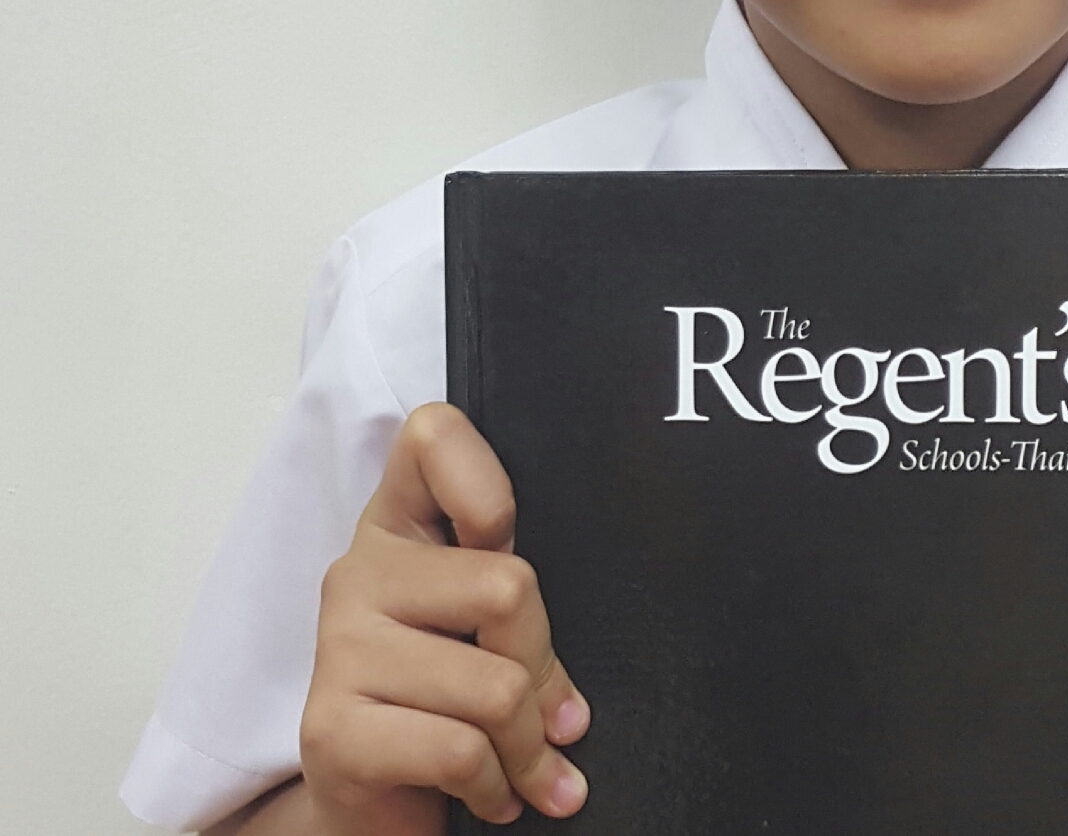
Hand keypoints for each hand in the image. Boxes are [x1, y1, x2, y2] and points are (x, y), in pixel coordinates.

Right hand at [297, 402, 590, 832]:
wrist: (367, 804)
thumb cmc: (442, 698)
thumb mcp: (480, 631)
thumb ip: (512, 610)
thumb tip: (569, 699)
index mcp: (399, 522)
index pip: (433, 436)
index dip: (487, 481)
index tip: (504, 539)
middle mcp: (359, 571)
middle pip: (507, 585)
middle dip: (544, 668)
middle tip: (553, 717)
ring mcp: (337, 648)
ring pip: (495, 684)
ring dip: (530, 748)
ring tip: (529, 769)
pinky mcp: (331, 729)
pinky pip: (459, 749)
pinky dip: (498, 785)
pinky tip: (495, 795)